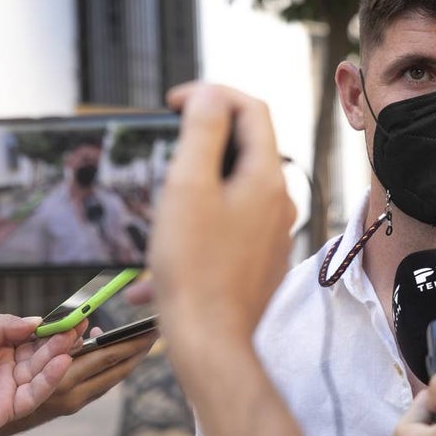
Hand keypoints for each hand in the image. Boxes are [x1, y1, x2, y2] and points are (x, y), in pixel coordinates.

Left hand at [0, 314, 79, 435]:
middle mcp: (3, 371)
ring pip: (41, 374)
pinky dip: (49, 379)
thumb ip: (4, 325)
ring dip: (58, 357)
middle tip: (79, 326)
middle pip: (41, 355)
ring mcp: (5, 392)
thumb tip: (37, 321)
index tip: (71, 316)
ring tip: (72, 339)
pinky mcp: (3, 412)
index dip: (51, 329)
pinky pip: (33, 395)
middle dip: (61, 341)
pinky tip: (61, 362)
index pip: (32, 338)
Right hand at [0, 322, 159, 435]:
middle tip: (155, 332)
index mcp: (64, 379)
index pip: (108, 357)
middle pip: (115, 370)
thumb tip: (84, 325)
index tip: (148, 329)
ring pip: (110, 379)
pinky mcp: (71, 405)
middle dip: (137, 350)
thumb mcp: (21, 355)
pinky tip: (109, 353)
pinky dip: (109, 368)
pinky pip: (99, 384)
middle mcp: (73, 394)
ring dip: (126, 360)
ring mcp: (74, 402)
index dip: (130, 343)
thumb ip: (54, 340)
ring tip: (141, 341)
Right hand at [148, 84, 295, 358]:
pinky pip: (228, 224)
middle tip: (164, 143)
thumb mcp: (188, 185)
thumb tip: (212, 95)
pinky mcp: (258, 259)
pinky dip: (196, 223)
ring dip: (194, 184)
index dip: (212, 93)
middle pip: (245, 146)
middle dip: (202, 137)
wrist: (210, 342)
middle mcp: (278, 202)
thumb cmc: (194, 269)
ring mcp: (271, 232)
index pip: (251, 108)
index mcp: (267, 177)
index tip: (174, 103)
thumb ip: (203, 131)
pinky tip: (160, 254)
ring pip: (233, 187)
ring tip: (157, 204)